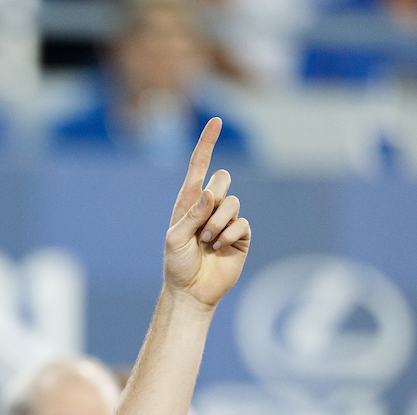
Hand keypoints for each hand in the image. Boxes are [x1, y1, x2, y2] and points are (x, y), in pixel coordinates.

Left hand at [162, 118, 250, 309]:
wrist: (191, 290)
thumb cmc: (177, 264)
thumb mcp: (175, 238)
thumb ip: (190, 215)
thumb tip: (209, 194)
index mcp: (188, 201)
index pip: (199, 166)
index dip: (207, 143)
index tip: (215, 121)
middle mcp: (209, 206)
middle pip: (222, 178)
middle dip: (212, 198)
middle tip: (201, 224)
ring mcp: (226, 219)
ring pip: (232, 202)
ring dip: (217, 223)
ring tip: (206, 242)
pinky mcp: (240, 234)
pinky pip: (241, 222)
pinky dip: (227, 235)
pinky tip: (217, 248)